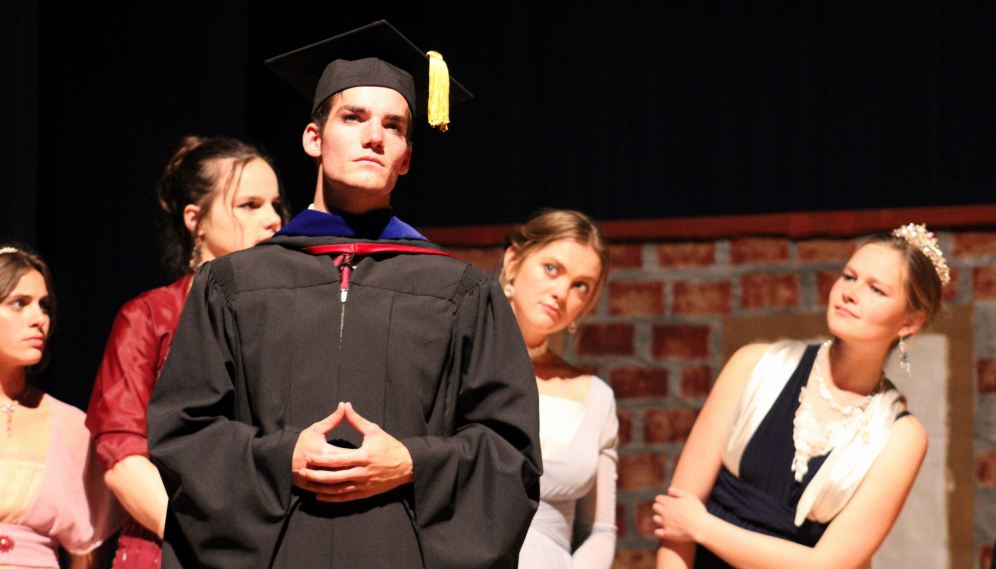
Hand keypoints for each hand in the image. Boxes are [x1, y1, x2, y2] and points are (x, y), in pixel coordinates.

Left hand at [293, 403, 413, 502]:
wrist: (407, 465)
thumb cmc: (390, 446)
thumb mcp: (374, 431)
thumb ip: (356, 420)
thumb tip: (345, 406)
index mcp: (362, 456)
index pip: (336, 460)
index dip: (321, 459)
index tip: (308, 457)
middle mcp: (361, 473)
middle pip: (334, 477)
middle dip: (316, 476)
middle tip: (303, 472)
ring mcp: (363, 485)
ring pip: (338, 489)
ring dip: (321, 488)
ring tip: (308, 485)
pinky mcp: (366, 493)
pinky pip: (346, 497)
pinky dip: (332, 498)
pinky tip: (321, 496)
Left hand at [652, 487, 707, 542]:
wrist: (700, 527)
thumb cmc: (697, 511)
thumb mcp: (689, 496)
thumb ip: (677, 491)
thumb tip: (669, 491)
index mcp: (669, 503)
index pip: (658, 498)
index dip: (662, 499)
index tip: (668, 502)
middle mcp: (664, 512)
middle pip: (655, 507)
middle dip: (659, 507)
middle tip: (667, 510)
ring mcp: (665, 523)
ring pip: (655, 519)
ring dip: (659, 518)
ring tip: (666, 520)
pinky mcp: (667, 534)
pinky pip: (657, 532)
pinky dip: (659, 531)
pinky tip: (664, 530)